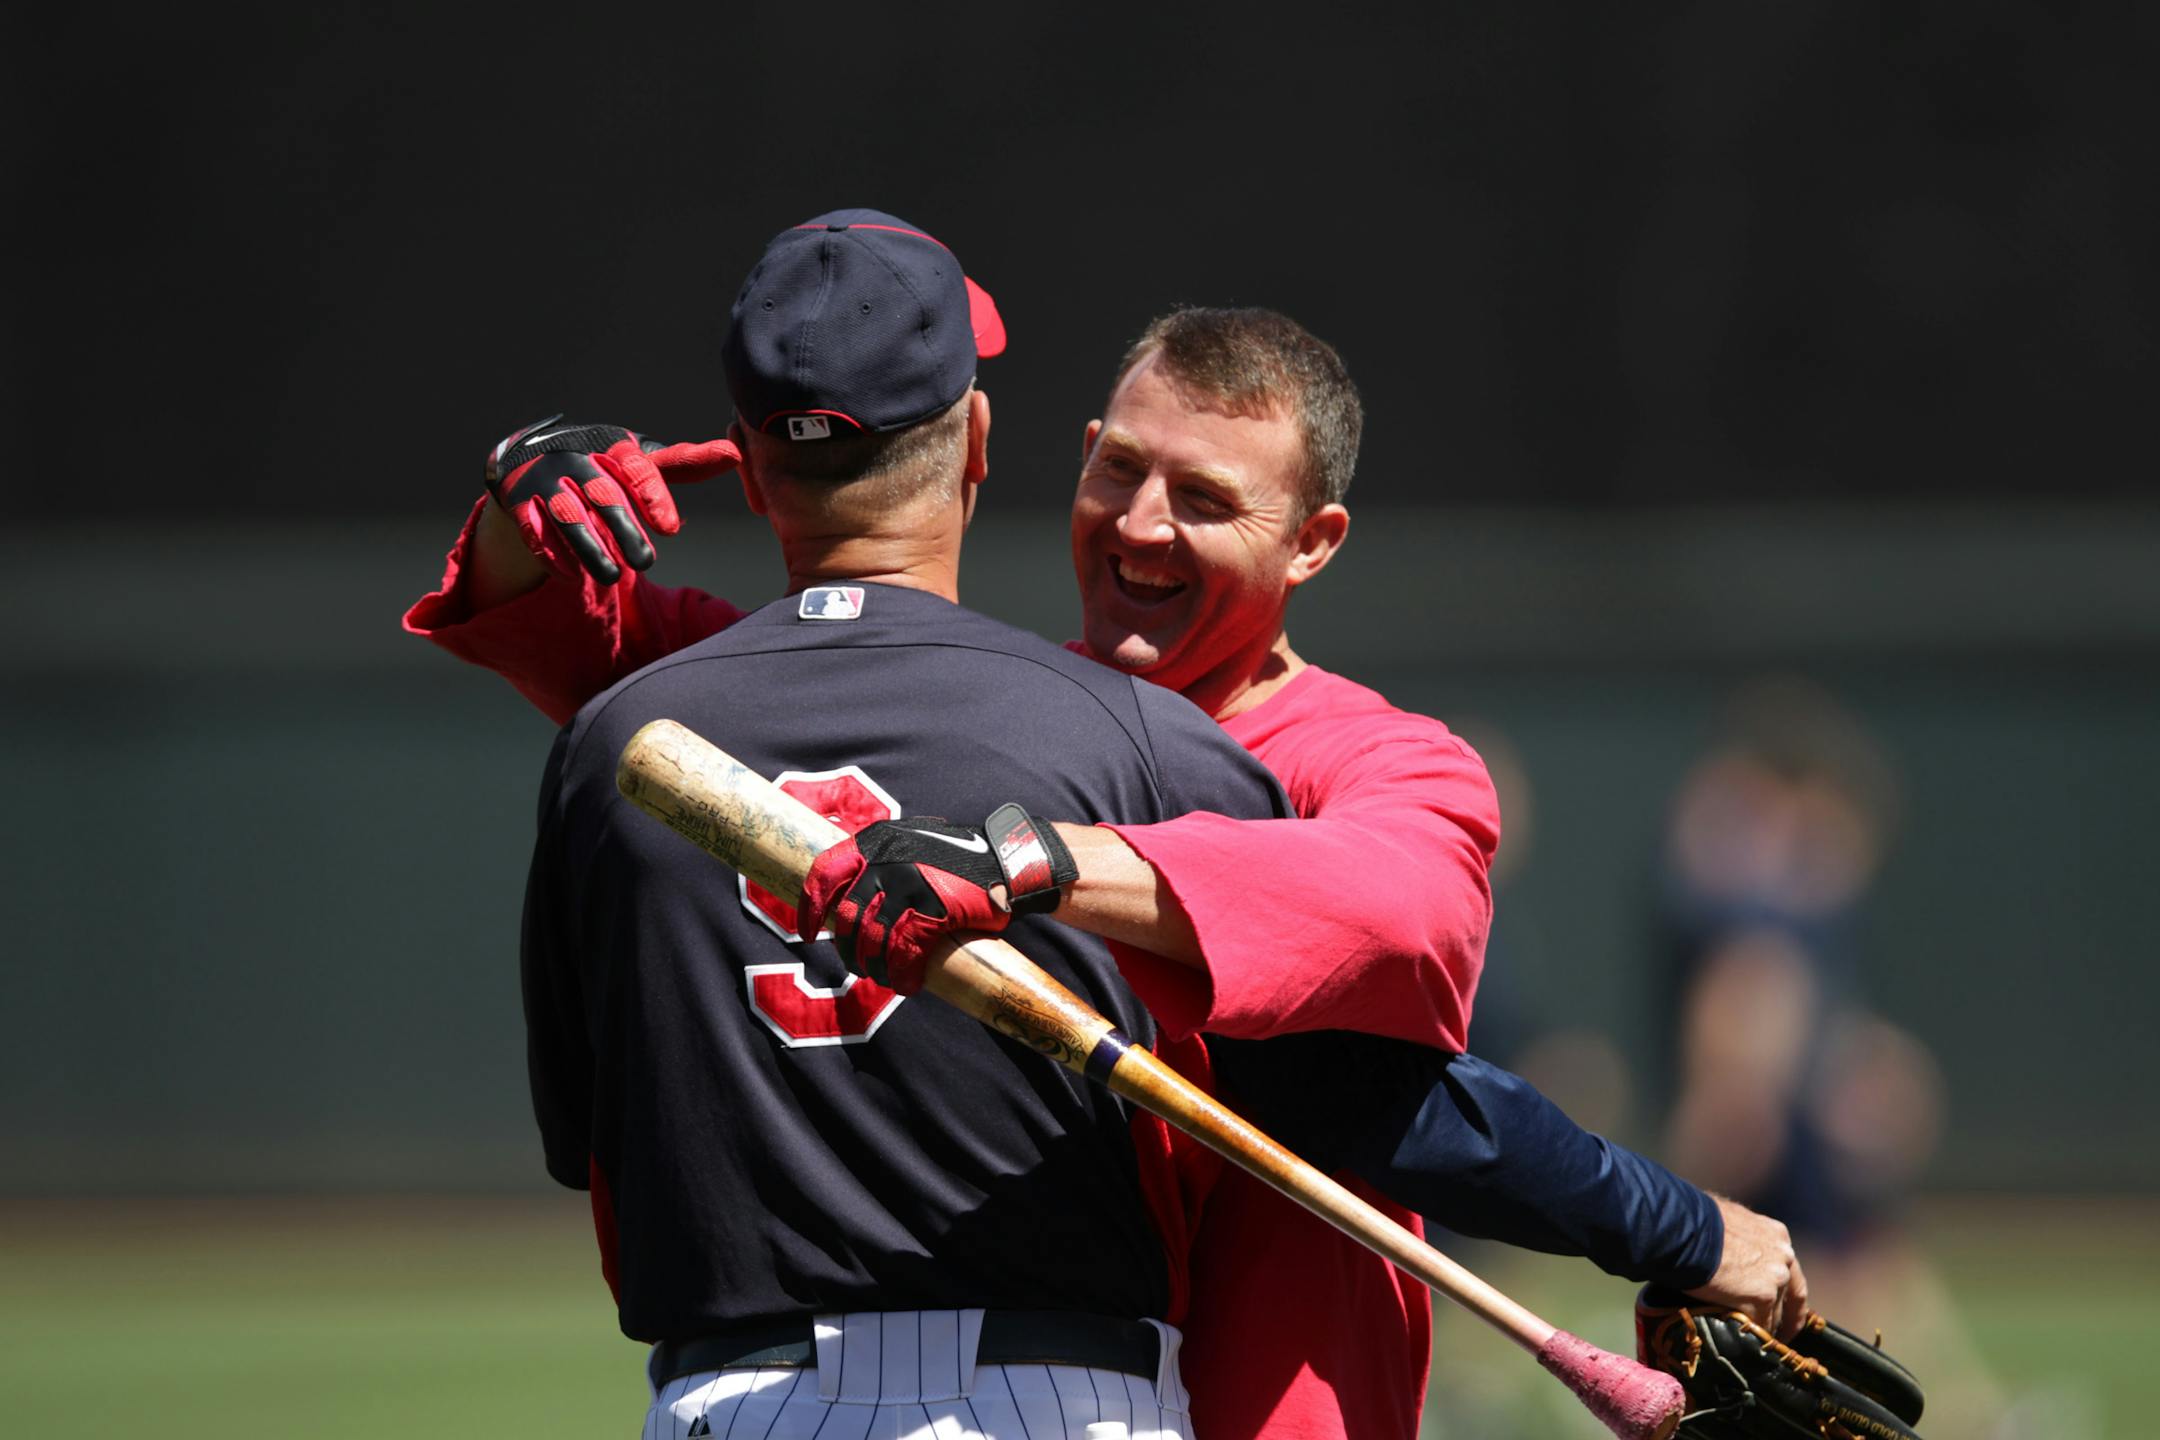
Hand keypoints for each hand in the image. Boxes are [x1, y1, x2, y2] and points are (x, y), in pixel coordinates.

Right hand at [484, 415, 741, 583]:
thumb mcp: (639, 462)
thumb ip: (683, 464)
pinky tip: (571, 576)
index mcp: (612, 445)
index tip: (671, 529)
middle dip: (623, 528)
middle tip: (646, 562)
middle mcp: (578, 457)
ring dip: (589, 546)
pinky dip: (552, 552)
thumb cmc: (602, 465)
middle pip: (603, 493)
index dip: (654, 495)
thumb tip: (735, 454)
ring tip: (611, 576)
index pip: (636, 466)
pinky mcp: (520, 502)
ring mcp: (546, 478)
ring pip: (568, 513)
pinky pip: (533, 528)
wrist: (534, 459)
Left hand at [797, 806, 1077, 994]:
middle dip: (847, 948)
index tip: (807, 934)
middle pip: (847, 916)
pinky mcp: (933, 908)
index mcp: (875, 841)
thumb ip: (880, 863)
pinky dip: (903, 974)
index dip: (809, 908)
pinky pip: (906, 951)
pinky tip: (908, 984)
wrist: (1008, 862)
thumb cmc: (958, 860)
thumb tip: (846, 902)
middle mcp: (886, 860)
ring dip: (875, 966)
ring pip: (874, 938)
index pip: (824, 873)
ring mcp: (909, 883)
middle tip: (857, 965)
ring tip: (884, 978)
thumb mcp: (911, 845)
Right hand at [1690, 1195, 1807, 1337]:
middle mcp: (1783, 1257)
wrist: (1684, 1229)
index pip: (1789, 1268)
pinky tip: (1741, 1342)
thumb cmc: (1695, 1217)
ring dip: (1762, 1325)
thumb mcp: (1727, 1218)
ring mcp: (1774, 1280)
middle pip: (1791, 1294)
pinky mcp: (1761, 1300)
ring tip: (1749, 1339)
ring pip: (1774, 1313)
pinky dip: (1751, 1335)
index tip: (1778, 1302)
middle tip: (1780, 1334)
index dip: (1783, 1288)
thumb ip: (1739, 1236)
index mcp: (1776, 1235)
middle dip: (1786, 1315)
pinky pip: (1760, 1326)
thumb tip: (1724, 1245)